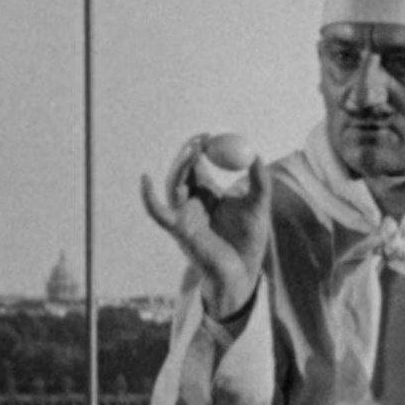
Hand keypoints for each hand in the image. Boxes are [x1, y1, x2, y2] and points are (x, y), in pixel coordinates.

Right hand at [140, 134, 272, 316]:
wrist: (244, 270)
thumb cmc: (249, 240)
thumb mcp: (258, 206)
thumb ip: (260, 182)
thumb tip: (257, 155)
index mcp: (208, 193)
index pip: (198, 165)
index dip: (199, 149)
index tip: (208, 135)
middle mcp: (192, 202)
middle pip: (183, 172)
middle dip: (188, 153)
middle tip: (200, 139)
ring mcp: (183, 215)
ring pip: (173, 185)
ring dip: (181, 166)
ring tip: (193, 150)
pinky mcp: (177, 229)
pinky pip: (158, 212)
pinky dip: (148, 197)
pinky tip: (145, 180)